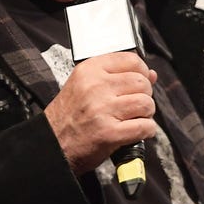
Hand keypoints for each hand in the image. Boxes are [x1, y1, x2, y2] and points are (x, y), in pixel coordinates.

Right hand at [44, 51, 156, 174]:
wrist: (52, 144)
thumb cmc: (68, 117)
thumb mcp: (84, 86)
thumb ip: (116, 77)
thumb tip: (150, 74)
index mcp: (88, 71)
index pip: (131, 60)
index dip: (141, 71)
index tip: (139, 81)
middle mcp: (95, 87)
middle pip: (142, 83)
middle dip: (144, 95)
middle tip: (133, 105)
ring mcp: (103, 109)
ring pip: (146, 104)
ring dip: (146, 114)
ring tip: (133, 118)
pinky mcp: (110, 132)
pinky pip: (145, 126)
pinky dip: (146, 131)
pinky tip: (135, 132)